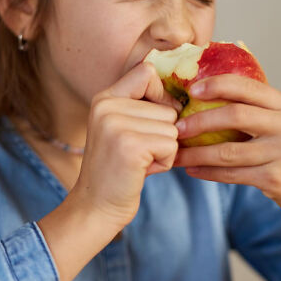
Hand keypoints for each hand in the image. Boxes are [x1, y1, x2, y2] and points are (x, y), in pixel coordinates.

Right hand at [71, 62, 181, 229]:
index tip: (155, 119)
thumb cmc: (119, 169)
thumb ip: (143, 107)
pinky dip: (165, 162)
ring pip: (173, 127)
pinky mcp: (130, 145)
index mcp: (104, 98)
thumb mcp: (122, 128)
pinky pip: (171, 145)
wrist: (96, 207)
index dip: (161, 95)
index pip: (147, 72)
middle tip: (138, 153)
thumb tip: (184, 94)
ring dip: (165, 149)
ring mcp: (116, 125)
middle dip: (163, 135)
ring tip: (140, 161)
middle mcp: (107, 106)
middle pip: (167, 108)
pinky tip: (143, 170)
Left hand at [173, 74, 280, 254]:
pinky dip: (209, 172)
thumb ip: (259, 102)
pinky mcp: (277, 179)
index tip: (192, 91)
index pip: (249, 87)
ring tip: (177, 153)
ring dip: (197, 153)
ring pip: (229, 151)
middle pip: (236, 115)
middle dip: (200, 121)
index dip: (217, 85)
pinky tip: (193, 169)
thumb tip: (222, 71)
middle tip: (177, 127)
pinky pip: (233, 174)